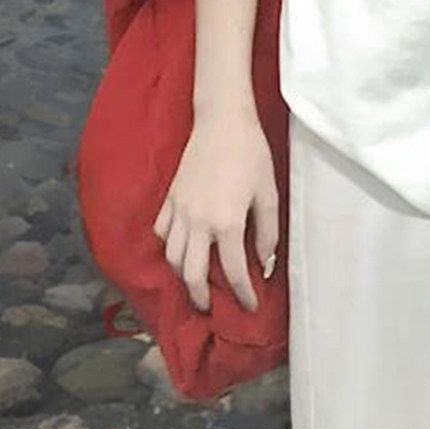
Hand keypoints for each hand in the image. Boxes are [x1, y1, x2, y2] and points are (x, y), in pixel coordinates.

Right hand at [153, 103, 279, 313]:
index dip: (243, 294)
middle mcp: (198, 222)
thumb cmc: (252, 153)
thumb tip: (265, 263)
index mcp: (226, 222)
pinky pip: (161, 232)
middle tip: (211, 308)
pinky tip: (179, 248)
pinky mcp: (169, 198)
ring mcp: (179, 210)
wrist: (223, 121)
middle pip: (191, 274)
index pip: (233, 271)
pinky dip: (167, 246)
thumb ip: (267, 232)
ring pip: (171, 257)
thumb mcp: (268, 193)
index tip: (250, 305)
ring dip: (182, 275)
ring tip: (195, 282)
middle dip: (201, 297)